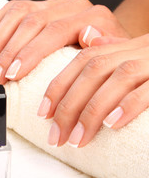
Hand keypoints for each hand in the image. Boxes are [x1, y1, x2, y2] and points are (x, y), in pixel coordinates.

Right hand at [0, 0, 129, 83]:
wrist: (104, 44)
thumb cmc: (102, 60)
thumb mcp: (110, 59)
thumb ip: (103, 48)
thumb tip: (88, 36)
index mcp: (92, 16)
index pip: (54, 31)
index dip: (30, 53)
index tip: (12, 75)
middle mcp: (70, 5)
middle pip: (31, 23)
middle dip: (7, 52)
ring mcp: (51, 3)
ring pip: (17, 14)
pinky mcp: (35, 5)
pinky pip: (9, 9)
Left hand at [41, 28, 148, 147]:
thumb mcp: (135, 54)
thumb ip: (111, 50)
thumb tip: (87, 38)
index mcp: (120, 46)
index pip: (80, 61)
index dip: (58, 85)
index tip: (42, 113)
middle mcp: (135, 49)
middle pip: (92, 69)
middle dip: (68, 104)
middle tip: (55, 136)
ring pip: (117, 77)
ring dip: (91, 110)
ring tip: (77, 139)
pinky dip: (130, 105)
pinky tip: (112, 125)